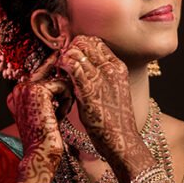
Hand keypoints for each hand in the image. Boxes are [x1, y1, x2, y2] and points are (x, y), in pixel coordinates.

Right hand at [10, 53, 72, 182]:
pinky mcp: (38, 89)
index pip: (41, 73)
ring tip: (58, 116)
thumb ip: (48, 95)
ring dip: (66, 97)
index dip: (54, 72)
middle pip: (51, 72)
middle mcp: (19, 88)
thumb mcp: (44, 112)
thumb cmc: (46, 138)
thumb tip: (63, 75)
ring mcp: (26, 88)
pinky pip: (63, 84)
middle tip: (60, 110)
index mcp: (17, 94)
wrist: (40, 154)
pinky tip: (60, 116)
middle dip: (63, 89)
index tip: (60, 65)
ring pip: (59, 79)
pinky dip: (67, 101)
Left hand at [57, 36, 141, 182]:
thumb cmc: (115, 121)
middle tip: (63, 64)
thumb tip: (84, 69)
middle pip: (85, 41)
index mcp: (118, 66)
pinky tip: (59, 77)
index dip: (80, 46)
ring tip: (60, 73)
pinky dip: (61, 66)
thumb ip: (102, 77)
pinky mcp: (89, 89)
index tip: (72, 58)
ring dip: (63, 58)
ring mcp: (101, 77)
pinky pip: (71, 64)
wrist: (123, 141)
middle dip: (70, 49)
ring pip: (76, 50)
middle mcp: (111, 67)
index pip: (96, 41)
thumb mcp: (114, 91)